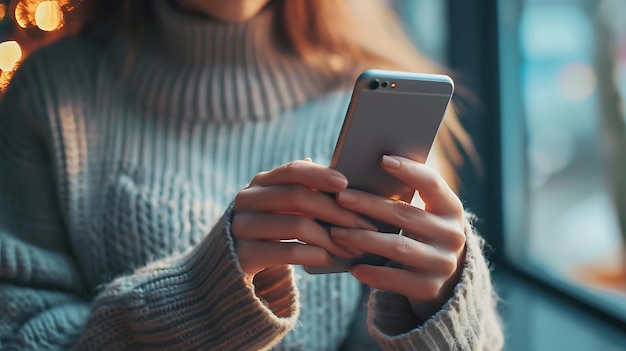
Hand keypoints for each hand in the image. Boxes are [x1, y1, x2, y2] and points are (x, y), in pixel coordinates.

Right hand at [232, 159, 377, 279]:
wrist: (233, 264)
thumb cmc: (272, 230)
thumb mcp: (285, 209)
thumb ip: (308, 193)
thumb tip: (347, 183)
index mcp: (261, 182)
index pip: (292, 170)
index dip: (319, 175)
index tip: (346, 183)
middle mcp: (248, 199)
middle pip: (297, 196)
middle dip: (335, 210)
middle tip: (364, 225)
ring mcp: (242, 226)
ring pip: (295, 225)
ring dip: (330, 237)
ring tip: (352, 248)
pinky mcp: (242, 254)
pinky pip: (285, 252)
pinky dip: (312, 255)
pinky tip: (328, 259)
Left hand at [329, 155, 466, 317]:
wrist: (445, 281)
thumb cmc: (421, 235)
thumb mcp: (424, 215)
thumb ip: (402, 197)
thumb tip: (362, 172)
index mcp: (451, 208)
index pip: (432, 182)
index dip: (409, 170)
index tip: (382, 159)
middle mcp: (452, 234)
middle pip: (406, 214)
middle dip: (369, 204)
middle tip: (340, 197)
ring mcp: (442, 263)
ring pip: (398, 247)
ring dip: (363, 238)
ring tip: (336, 232)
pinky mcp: (429, 287)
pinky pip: (395, 279)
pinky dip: (372, 273)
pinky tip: (352, 267)